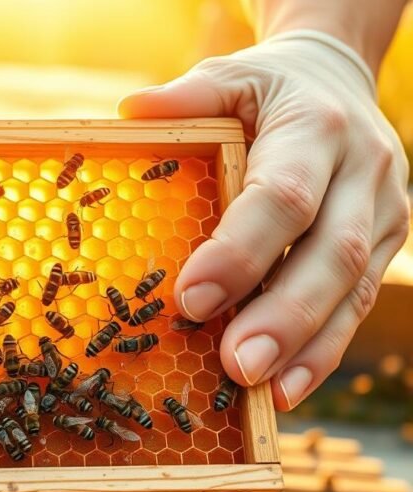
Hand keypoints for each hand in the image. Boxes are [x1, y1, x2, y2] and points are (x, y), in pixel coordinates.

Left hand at [119, 33, 409, 409]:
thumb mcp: (228, 76)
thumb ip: (186, 97)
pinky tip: (286, 387)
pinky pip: (357, 303)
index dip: (241, 251)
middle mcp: (363, 171)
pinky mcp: (390, 242)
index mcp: (316, 129)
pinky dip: (323, 350)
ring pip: (353, 289)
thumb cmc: (267, 88)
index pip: (283, 197)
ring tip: (263, 389)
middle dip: (283, 316)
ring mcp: (386, 211)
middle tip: (237, 365)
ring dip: (308, 347)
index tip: (191, 298)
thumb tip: (129, 111)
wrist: (339, 81)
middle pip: (331, 253)